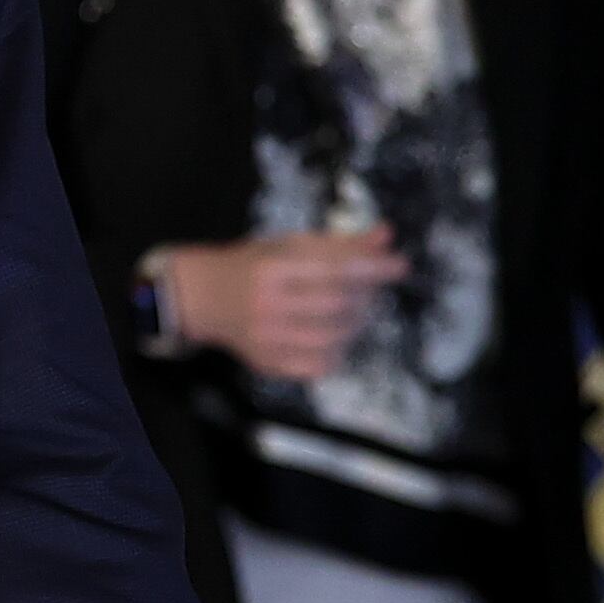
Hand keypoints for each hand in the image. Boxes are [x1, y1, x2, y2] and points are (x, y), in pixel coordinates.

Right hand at [159, 231, 408, 383]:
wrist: (205, 297)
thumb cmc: (254, 266)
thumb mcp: (291, 246)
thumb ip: (340, 243)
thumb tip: (387, 236)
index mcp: (271, 268)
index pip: (334, 269)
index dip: (372, 268)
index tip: (399, 265)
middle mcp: (266, 305)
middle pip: (336, 305)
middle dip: (365, 296)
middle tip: (372, 289)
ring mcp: (266, 338)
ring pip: (332, 339)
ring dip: (356, 325)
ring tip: (356, 313)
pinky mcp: (267, 362)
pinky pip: (317, 366)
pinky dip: (337, 353)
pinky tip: (335, 338)